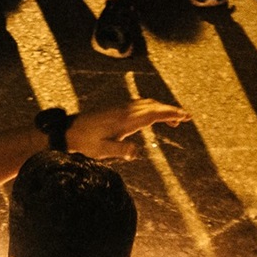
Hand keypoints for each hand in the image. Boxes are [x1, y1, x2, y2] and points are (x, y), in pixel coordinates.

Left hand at [65, 99, 190, 160]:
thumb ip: (120, 150)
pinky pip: (140, 106)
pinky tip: (154, 118)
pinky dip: (152, 110)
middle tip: (187, 117)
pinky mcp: (118, 110)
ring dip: (162, 110)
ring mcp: (122, 108)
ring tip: (175, 120)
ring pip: (148, 104)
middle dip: (171, 110)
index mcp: (125, 120)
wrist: (69, 131)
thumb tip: (136, 152)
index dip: (170, 114)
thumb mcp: (102, 151)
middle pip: (154, 106)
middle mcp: (125, 111)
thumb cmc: (85, 142)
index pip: (153, 114)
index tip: (185, 116)